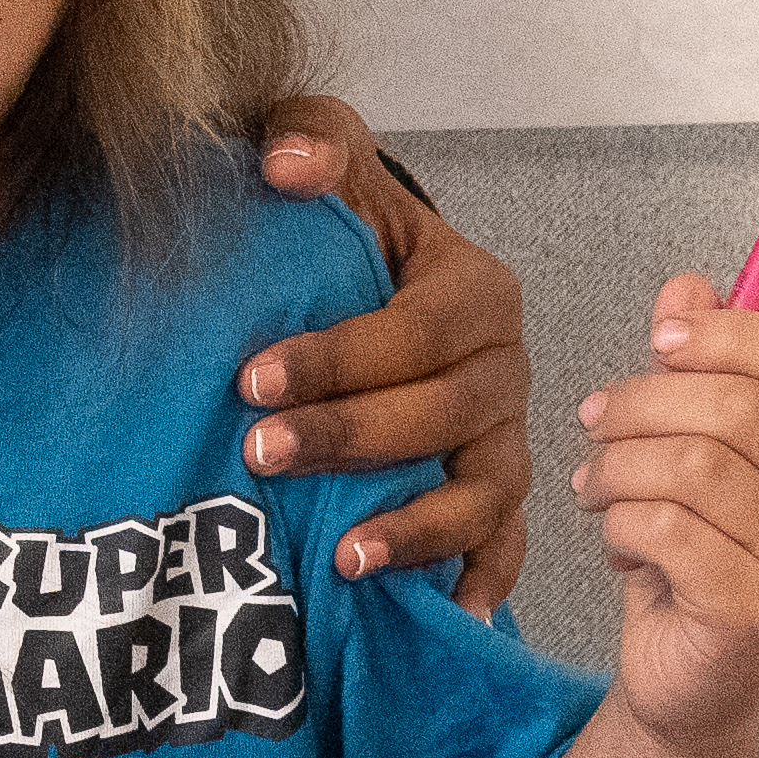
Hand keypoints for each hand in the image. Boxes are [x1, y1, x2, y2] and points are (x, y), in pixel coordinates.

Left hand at [239, 111, 531, 601]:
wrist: (372, 282)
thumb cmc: (348, 228)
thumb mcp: (329, 156)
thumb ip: (312, 141)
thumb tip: (285, 166)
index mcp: (475, 291)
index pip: (414, 332)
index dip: (337, 358)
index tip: (251, 381)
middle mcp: (504, 370)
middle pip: (441, 416)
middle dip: (349, 440)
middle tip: (261, 456)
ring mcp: (507, 440)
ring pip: (482, 491)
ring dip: (417, 527)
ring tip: (344, 557)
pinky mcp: (501, 498)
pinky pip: (505, 546)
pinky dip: (481, 580)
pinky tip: (444, 617)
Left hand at [572, 275, 758, 738]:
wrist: (696, 680)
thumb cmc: (700, 554)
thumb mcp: (698, 446)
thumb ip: (700, 364)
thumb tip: (689, 287)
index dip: (719, 335)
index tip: (656, 344)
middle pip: (736, 406)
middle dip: (642, 404)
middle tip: (595, 422)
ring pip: (691, 465)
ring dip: (620, 467)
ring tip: (599, 488)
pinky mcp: (756, 610)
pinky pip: (665, 527)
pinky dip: (621, 522)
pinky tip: (619, 540)